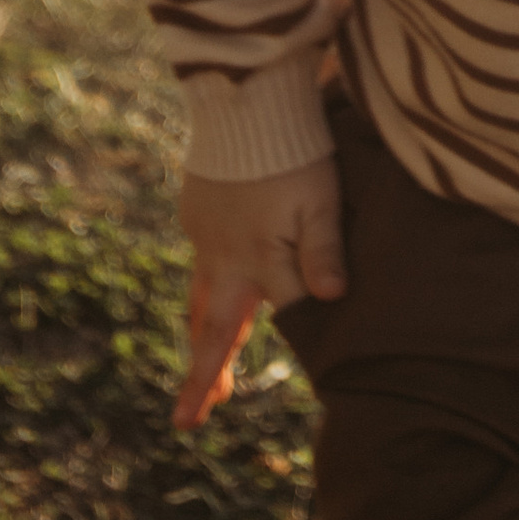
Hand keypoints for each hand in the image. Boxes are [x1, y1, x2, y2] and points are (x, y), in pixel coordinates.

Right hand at [172, 158, 345, 429]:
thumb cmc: (292, 148)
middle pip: (212, 327)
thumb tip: (329, 300)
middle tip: (189, 422)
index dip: (257, 359)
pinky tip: (217, 282)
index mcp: (257, 259)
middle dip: (202, 376)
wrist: (245, 98)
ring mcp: (205, 232)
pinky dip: (208, 280)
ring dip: (202, 334)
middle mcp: (224, 255)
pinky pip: (203, 255)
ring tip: (204, 369)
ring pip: (202, 295)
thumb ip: (324, 248)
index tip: (229, 408)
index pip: (264, 323)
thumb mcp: (321, 197)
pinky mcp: (196, 207)